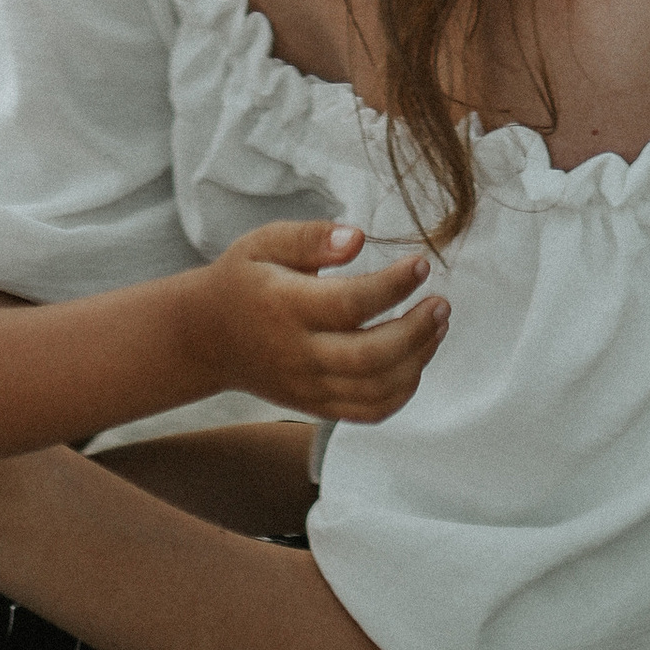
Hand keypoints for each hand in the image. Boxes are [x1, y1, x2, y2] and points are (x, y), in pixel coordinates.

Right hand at [195, 221, 446, 423]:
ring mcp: (308, 387)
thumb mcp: (264, 242)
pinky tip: (416, 361)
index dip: (393, 286)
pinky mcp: (316, 406)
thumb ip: (311, 237)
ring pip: (375, 389)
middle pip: (369, 356)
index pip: (350, 303)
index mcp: (285, 307)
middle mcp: (298, 354)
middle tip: (442, 304)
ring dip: (417, 360)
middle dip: (416, 331)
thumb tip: (358, 237)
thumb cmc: (243, 280)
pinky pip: (367, 412)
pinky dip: (401, 393)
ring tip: (437, 326)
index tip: (421, 263)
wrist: (207, 337)